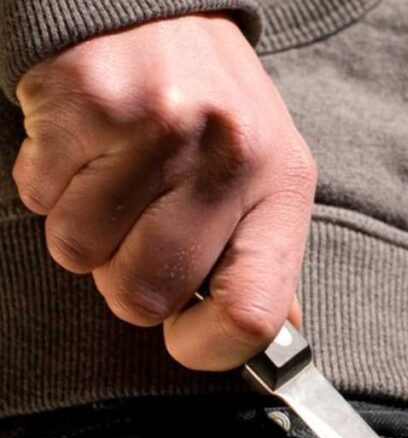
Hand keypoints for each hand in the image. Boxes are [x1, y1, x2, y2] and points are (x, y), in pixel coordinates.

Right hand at [12, 13, 315, 370]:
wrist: (159, 11)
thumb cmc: (214, 110)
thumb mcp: (264, 176)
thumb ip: (264, 257)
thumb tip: (269, 338)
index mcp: (281, 187)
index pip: (253, 312)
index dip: (208, 348)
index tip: (186, 337)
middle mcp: (228, 157)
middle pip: (145, 296)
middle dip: (127, 282)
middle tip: (139, 233)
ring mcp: (158, 128)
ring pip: (80, 252)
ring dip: (85, 229)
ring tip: (115, 177)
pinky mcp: (88, 103)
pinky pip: (40, 196)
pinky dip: (52, 184)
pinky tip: (88, 148)